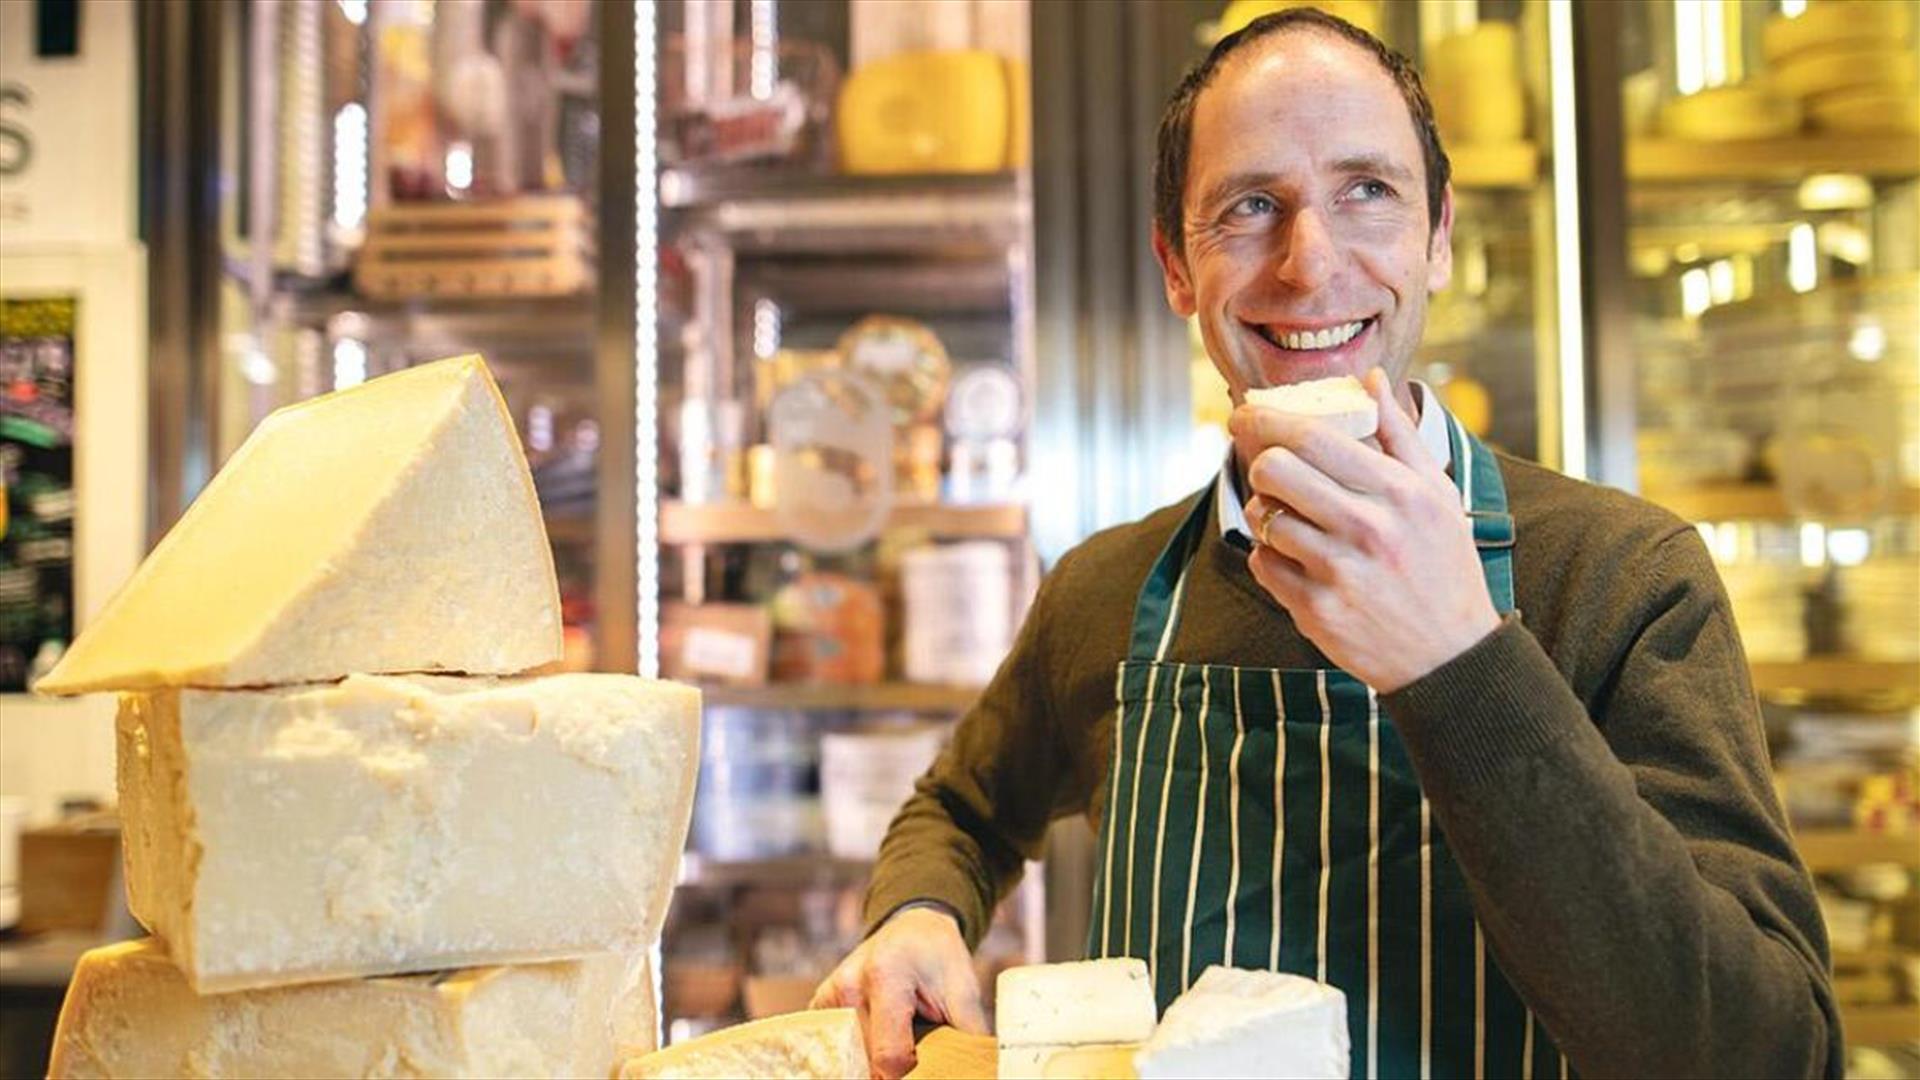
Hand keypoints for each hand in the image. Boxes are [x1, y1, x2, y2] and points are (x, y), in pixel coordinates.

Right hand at [810, 905, 987, 1079]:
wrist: (913, 928)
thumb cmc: (940, 958)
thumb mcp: (964, 991)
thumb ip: (968, 1035)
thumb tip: (978, 1069)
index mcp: (886, 976)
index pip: (891, 1056)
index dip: (913, 1074)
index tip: (930, 1069)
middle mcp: (849, 985)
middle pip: (868, 1061)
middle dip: (895, 1071)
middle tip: (919, 1053)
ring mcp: (830, 995)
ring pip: (851, 1058)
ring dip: (874, 1062)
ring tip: (900, 1043)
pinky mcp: (820, 1003)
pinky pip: (837, 1046)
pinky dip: (858, 1053)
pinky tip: (877, 1041)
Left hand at [1229, 368, 1500, 692]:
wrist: (1450, 656)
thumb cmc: (1443, 565)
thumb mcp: (1437, 494)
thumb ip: (1400, 434)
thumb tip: (1372, 379)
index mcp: (1399, 492)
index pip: (1312, 437)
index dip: (1267, 420)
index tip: (1247, 415)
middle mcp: (1368, 529)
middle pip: (1274, 471)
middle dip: (1260, 462)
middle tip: (1267, 466)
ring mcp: (1339, 572)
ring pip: (1264, 519)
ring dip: (1268, 514)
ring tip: (1292, 518)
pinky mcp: (1316, 610)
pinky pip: (1263, 563)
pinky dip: (1270, 556)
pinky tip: (1297, 557)